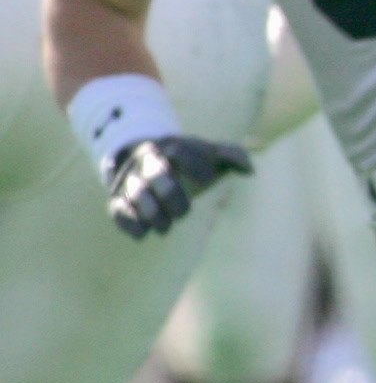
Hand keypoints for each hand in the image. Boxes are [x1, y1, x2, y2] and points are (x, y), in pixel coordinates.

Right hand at [103, 135, 249, 237]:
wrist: (146, 160)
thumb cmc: (190, 161)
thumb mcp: (210, 154)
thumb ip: (232, 156)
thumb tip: (249, 170)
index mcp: (172, 147)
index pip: (180, 153)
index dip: (195, 167)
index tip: (207, 181)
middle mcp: (147, 161)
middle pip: (155, 174)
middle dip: (169, 194)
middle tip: (184, 214)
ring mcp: (131, 179)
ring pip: (135, 193)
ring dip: (150, 212)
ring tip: (165, 229)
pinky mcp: (119, 197)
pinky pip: (117, 208)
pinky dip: (128, 221)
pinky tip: (142, 235)